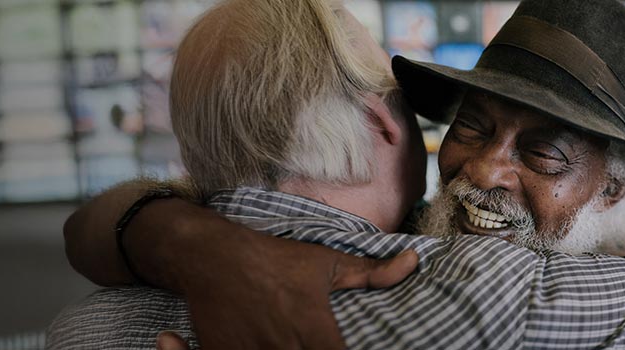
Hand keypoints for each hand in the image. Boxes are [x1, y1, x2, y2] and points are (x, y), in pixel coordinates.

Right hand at [154, 229, 417, 349]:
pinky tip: (253, 348)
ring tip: (291, 347)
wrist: (211, 257)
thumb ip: (371, 273)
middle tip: (311, 344)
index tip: (352, 349)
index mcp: (313, 329)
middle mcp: (283, 347)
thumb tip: (413, 262)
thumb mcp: (324, 263)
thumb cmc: (273, 260)